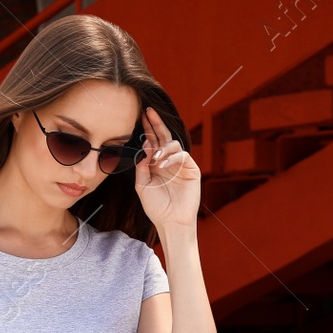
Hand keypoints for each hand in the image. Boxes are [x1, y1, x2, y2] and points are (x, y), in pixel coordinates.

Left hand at [133, 105, 200, 231]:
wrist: (170, 222)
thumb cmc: (156, 207)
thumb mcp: (142, 185)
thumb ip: (142, 166)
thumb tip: (145, 148)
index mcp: (157, 164)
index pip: (153, 141)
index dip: (148, 129)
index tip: (140, 116)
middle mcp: (169, 162)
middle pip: (164, 137)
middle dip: (156, 123)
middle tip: (149, 111)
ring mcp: (181, 165)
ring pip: (174, 144)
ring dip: (163, 146)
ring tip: (155, 157)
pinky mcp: (192, 170)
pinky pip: (182, 155)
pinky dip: (172, 157)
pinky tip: (162, 163)